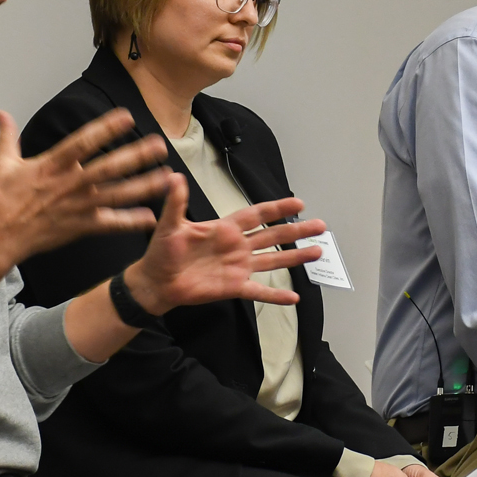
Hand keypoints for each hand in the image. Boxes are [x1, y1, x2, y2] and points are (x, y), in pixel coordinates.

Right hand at [0, 109, 175, 271]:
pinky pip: (110, 224)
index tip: (127, 117)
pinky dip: (130, 221)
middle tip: (159, 145)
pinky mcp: (80, 227)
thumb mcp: (3, 165)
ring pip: (116, 194)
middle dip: (136, 156)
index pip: (83, 142)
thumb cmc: (0, 201)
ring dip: (143, 186)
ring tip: (166, 176)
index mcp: (52, 165)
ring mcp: (77, 206)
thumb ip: (7, 136)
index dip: (106, 128)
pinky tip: (151, 217)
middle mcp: (69, 184)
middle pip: (108, 167)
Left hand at [124, 184, 325, 314]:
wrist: (156, 282)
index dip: (277, 208)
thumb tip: (175, 177)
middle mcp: (237, 246)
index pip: (257, 215)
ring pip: (273, 260)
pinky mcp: (234, 287)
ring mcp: (238, 267)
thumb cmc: (161, 252)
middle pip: (273, 236)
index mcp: (225, 228)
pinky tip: (294, 299)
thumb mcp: (170, 225)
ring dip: (295, 257)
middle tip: (320, 226)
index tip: (299, 203)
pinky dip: (276, 296)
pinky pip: (259, 291)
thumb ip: (176, 203)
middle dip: (297, 230)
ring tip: (317, 252)